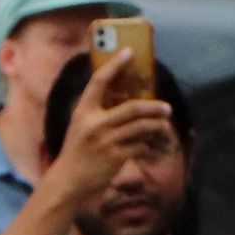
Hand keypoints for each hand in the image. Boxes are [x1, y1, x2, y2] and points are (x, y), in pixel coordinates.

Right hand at [48, 50, 176, 201]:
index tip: (129, 52)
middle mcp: (95, 124)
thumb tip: (124, 104)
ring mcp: (106, 141)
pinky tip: (149, 144)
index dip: (115, 64)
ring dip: (156, 125)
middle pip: (132, 107)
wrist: (68, 182)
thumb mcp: (80, 128)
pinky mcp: (115, 157)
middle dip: (153, 107)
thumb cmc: (76, 153)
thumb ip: (97, 114)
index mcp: (83, 112)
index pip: (99, 81)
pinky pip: (140, 145)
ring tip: (164, 124)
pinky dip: (147, 144)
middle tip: (165, 107)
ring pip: (141, 127)